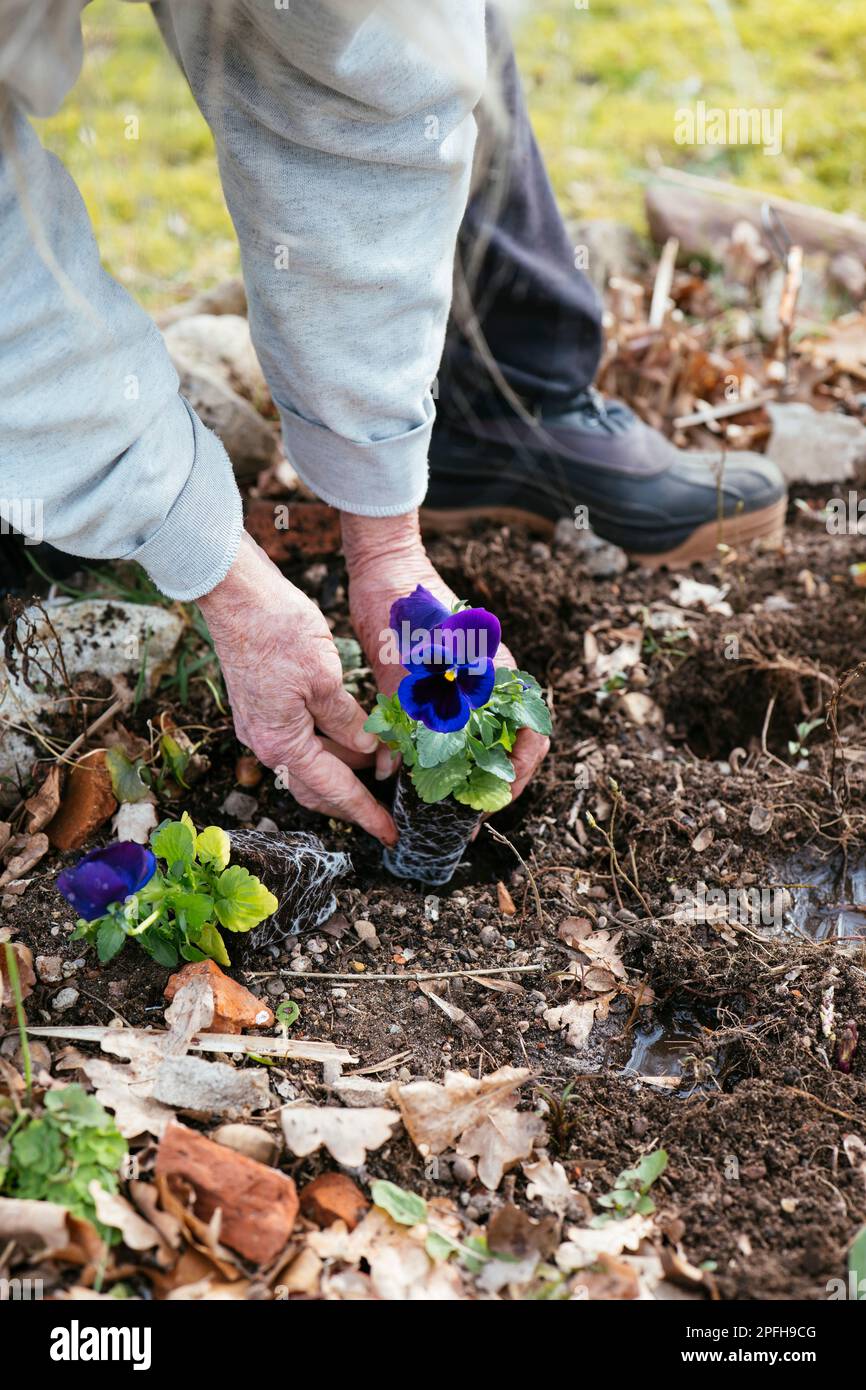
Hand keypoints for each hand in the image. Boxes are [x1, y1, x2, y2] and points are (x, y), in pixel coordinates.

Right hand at [198, 532, 396, 844]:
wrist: (235, 594)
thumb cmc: (278, 630)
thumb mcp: (325, 678)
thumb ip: (347, 721)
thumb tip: (367, 751)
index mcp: (282, 742)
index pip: (335, 790)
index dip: (366, 813)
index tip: (390, 834)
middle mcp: (265, 742)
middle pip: (315, 787)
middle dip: (351, 800)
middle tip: (386, 806)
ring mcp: (259, 725)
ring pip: (307, 763)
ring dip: (341, 769)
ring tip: (377, 765)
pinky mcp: (260, 706)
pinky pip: (298, 741)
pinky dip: (327, 746)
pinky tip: (350, 735)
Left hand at [342, 511, 548, 802]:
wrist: (387, 566)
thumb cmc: (402, 612)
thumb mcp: (399, 672)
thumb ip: (403, 720)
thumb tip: (395, 771)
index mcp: (496, 676)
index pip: (530, 736)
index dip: (517, 775)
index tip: (492, 801)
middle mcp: (494, 679)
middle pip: (512, 743)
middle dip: (494, 781)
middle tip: (468, 813)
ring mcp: (476, 676)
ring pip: (488, 736)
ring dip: (475, 768)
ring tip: (451, 797)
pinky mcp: (453, 675)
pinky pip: (466, 720)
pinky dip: (456, 746)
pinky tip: (432, 764)